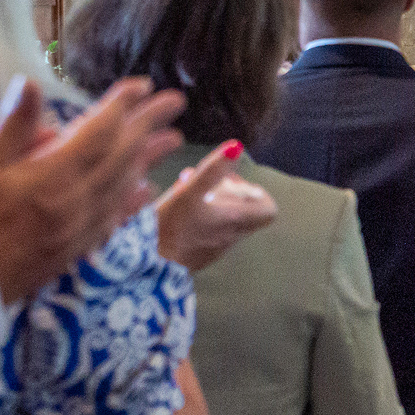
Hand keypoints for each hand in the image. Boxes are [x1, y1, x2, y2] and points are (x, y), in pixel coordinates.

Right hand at [0, 77, 186, 303]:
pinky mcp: (71, 251)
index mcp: (51, 177)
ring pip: (124, 187)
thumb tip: (30, 84)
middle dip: (149, 125)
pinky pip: (113, 221)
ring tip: (171, 138)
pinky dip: (133, 201)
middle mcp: (74, 202)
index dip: (122, 105)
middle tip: (175, 101)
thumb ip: (11, 127)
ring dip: (150, 159)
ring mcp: (77, 229)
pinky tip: (146, 190)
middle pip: (122, 156)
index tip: (143, 84)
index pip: (98, 132)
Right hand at [154, 142, 277, 271]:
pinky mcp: (198, 255)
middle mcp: (231, 237)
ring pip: (224, 219)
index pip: (268, 209)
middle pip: (244, 211)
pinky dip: (200, 216)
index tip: (232, 183)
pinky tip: (176, 210)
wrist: (146, 267)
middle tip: (201, 180)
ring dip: (210, 201)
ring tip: (183, 188)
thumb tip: (236, 147)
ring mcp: (215, 249)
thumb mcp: (189, 192)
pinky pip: (208, 231)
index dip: (255, 192)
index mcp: (235, 221)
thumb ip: (213, 169)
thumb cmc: (170, 228)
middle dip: (226, 190)